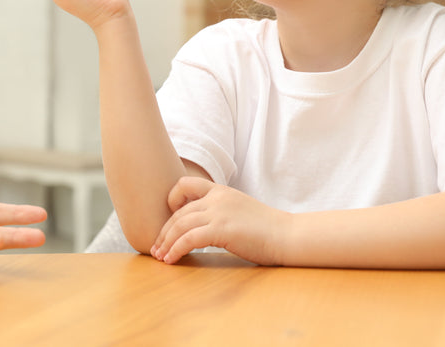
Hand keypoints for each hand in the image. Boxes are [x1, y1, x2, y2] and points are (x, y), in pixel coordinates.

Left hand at [150, 176, 289, 265]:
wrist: (288, 235)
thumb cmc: (267, 229)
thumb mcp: (239, 210)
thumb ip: (220, 212)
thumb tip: (202, 228)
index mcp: (221, 190)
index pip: (184, 184)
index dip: (171, 200)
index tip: (170, 219)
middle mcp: (216, 198)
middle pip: (178, 212)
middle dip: (164, 231)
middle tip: (156, 247)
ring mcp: (218, 213)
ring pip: (180, 225)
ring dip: (166, 243)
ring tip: (161, 257)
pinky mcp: (221, 230)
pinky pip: (189, 239)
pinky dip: (176, 250)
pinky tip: (172, 260)